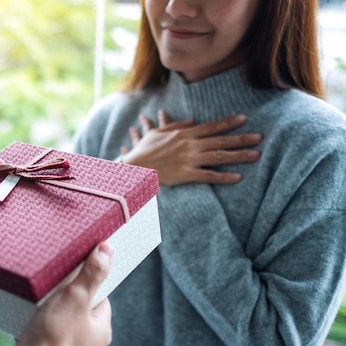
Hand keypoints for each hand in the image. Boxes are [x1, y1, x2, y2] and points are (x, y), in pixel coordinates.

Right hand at [0, 242, 113, 345]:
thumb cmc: (54, 339)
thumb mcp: (76, 298)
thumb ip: (92, 274)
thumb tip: (107, 251)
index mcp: (100, 328)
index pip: (99, 294)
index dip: (87, 279)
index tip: (74, 270)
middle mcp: (86, 340)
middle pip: (77, 303)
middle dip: (62, 293)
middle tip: (52, 285)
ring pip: (57, 315)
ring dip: (46, 306)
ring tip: (37, 300)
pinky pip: (42, 328)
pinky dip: (34, 321)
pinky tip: (27, 316)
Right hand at [120, 110, 261, 185]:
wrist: (134, 167)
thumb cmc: (143, 151)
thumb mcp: (158, 133)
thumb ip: (176, 125)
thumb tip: (192, 120)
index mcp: (184, 134)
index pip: (211, 127)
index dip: (228, 123)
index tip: (244, 119)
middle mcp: (189, 145)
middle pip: (220, 140)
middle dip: (241, 138)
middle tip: (260, 138)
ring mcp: (188, 159)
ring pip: (218, 156)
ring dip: (238, 156)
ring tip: (256, 155)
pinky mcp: (185, 174)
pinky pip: (208, 176)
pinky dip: (223, 177)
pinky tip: (237, 177)